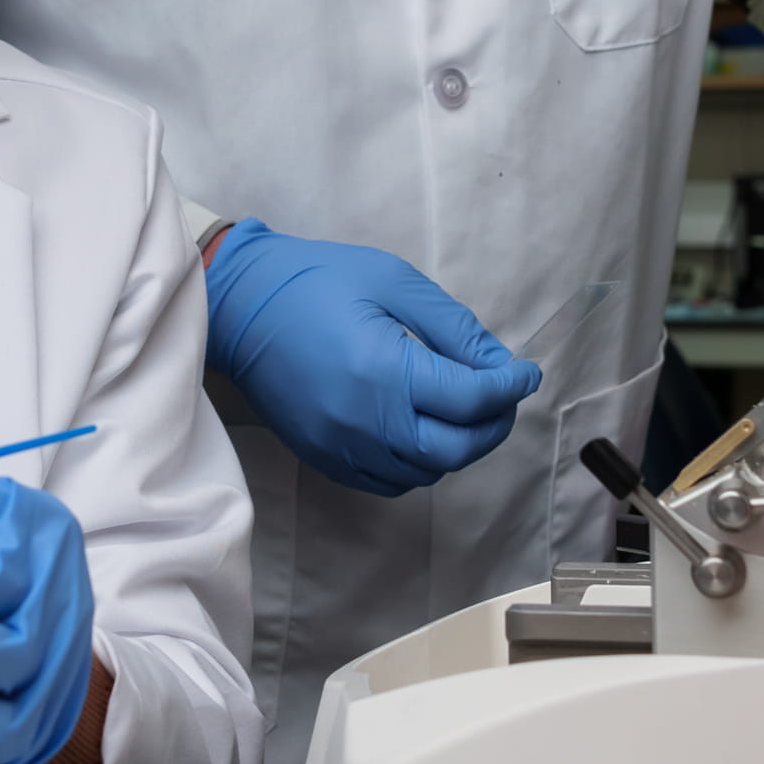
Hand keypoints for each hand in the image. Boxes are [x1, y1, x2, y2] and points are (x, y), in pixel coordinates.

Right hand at [203, 222, 539, 497]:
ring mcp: (342, 446)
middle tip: (502, 398)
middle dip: (492, 426)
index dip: (510, 386)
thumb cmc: (316, 282)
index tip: (524, 372)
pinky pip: (389, 481)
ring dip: (458, 447)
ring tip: (464, 412)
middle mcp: (365, 420)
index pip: (471, 398)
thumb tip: (499, 363)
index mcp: (384, 370)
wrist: (239, 306)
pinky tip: (422, 430)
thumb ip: (453, 326)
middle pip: (455, 449)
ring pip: (426, 471)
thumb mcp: (393, 282)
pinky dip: (419, 464)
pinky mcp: (324, 457)